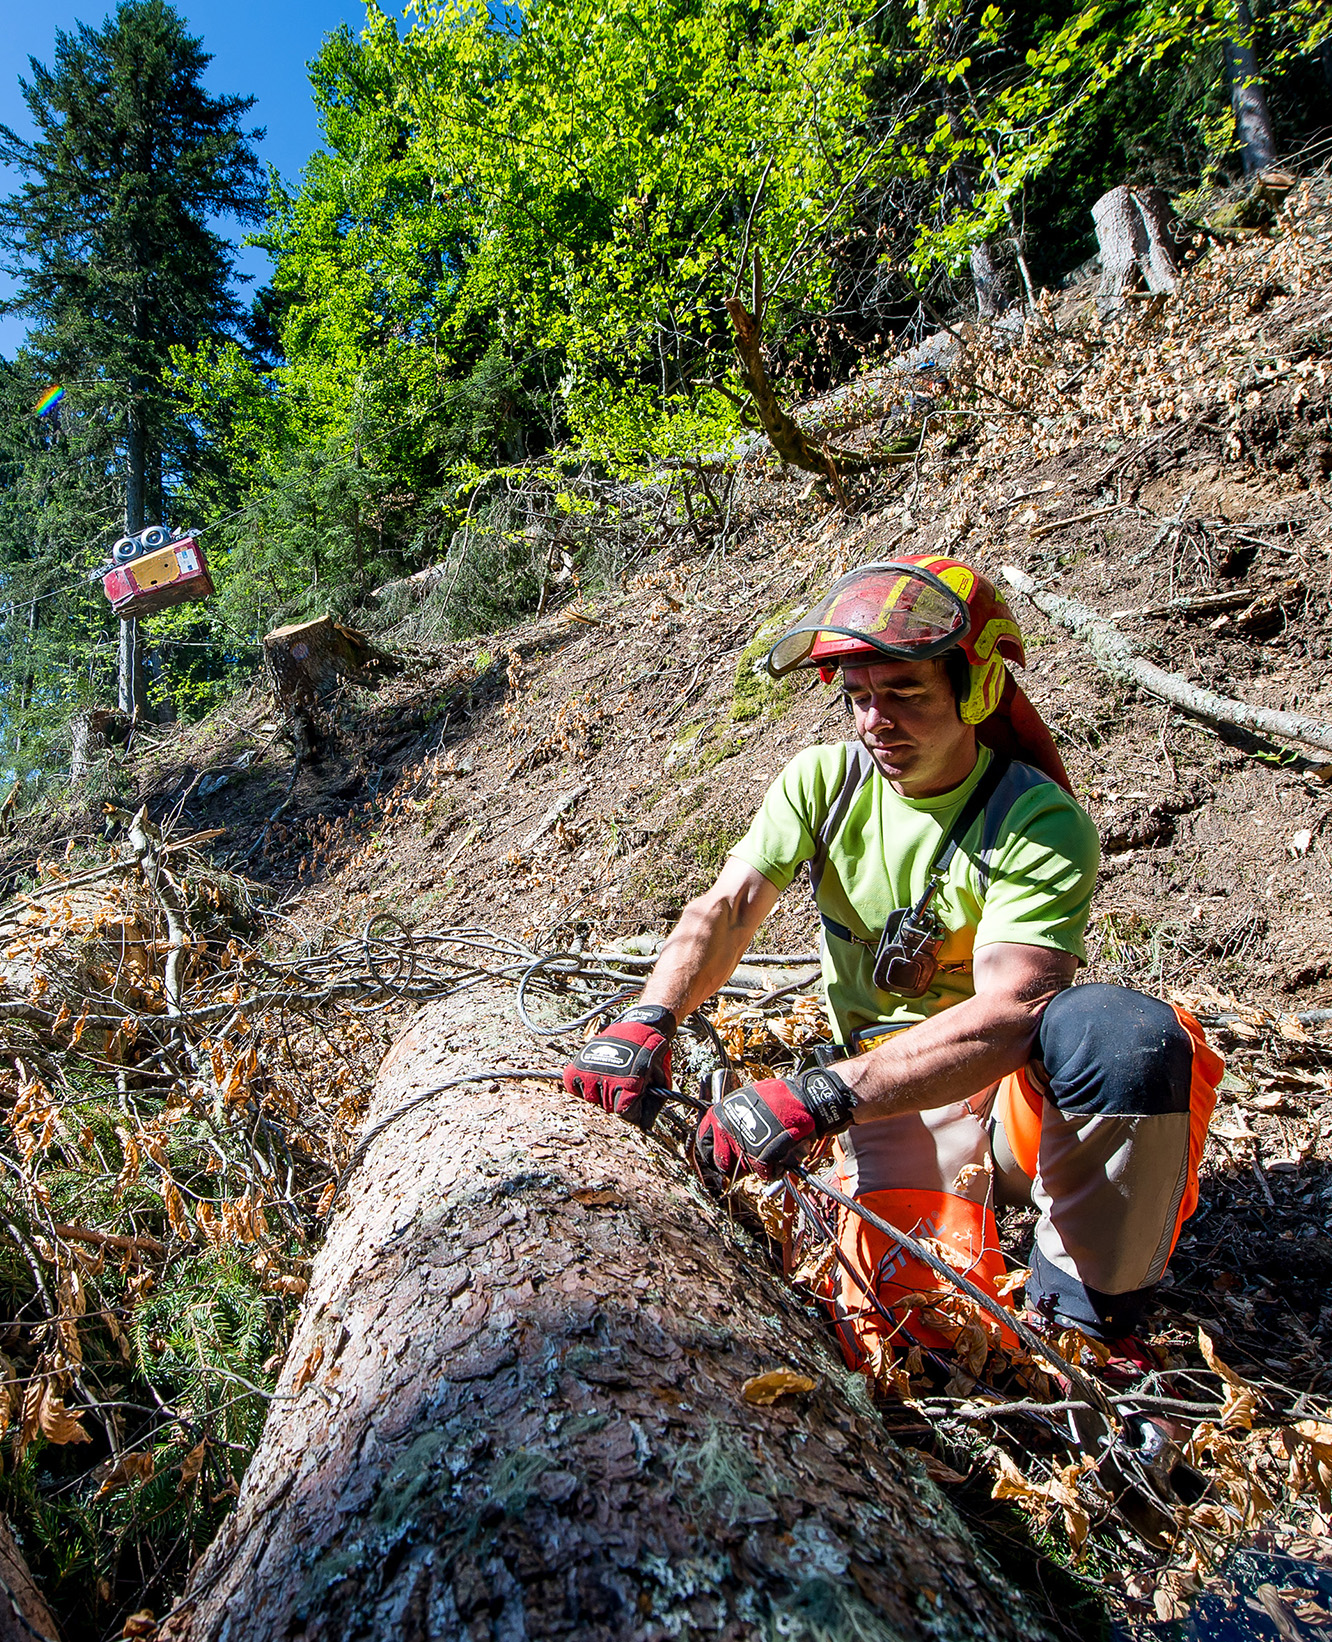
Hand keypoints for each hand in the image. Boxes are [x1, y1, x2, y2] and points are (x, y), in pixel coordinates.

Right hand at [564, 1004, 676, 1128]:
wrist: (641, 1026)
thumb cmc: (651, 1054)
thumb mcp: (660, 1079)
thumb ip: (652, 1104)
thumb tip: (645, 1127)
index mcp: (629, 1083)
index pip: (624, 1114)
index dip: (630, 1112)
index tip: (632, 1106)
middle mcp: (609, 1078)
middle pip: (607, 1108)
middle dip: (615, 1102)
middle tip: (621, 1088)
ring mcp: (592, 1071)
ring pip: (590, 1099)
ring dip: (598, 1093)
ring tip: (608, 1081)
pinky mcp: (578, 1065)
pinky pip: (573, 1087)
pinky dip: (580, 1086)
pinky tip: (592, 1079)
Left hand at [693, 1068, 855, 1182]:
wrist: (805, 1100)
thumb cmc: (777, 1099)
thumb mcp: (746, 1100)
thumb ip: (733, 1117)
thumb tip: (722, 1133)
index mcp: (720, 1116)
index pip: (703, 1144)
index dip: (711, 1153)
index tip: (718, 1156)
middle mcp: (728, 1133)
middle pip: (722, 1163)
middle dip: (734, 1164)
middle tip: (747, 1158)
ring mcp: (745, 1146)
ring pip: (744, 1169)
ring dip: (756, 1165)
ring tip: (769, 1150)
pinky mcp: (763, 1158)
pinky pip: (764, 1173)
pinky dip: (773, 1169)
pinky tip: (780, 1155)